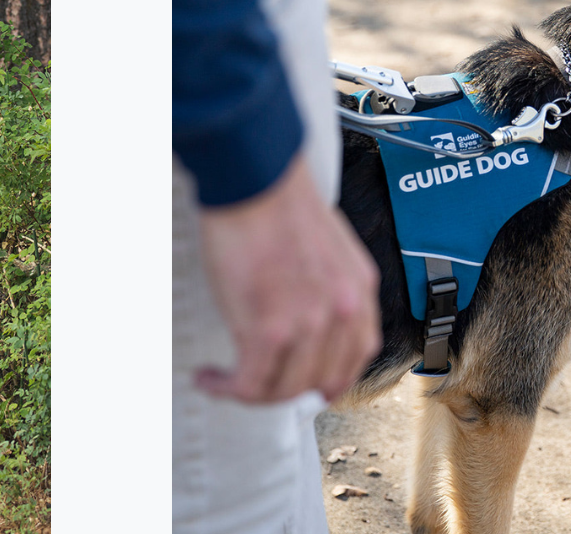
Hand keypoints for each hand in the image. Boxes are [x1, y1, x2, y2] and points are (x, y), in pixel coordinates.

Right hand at [195, 155, 380, 403]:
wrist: (254, 180)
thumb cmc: (277, 202)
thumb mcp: (326, 248)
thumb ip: (325, 289)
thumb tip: (302, 322)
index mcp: (359, 289)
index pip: (357, 355)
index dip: (328, 378)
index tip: (305, 383)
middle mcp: (342, 310)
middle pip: (318, 380)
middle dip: (282, 388)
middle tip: (254, 380)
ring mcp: (309, 322)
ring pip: (283, 389)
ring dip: (249, 391)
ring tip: (226, 380)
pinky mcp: (269, 328)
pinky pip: (249, 382)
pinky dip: (227, 388)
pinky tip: (211, 378)